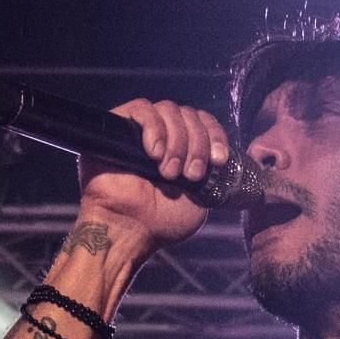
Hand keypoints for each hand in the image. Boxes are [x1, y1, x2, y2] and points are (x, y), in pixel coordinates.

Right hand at [77, 99, 232, 252]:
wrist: (130, 230)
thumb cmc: (162, 222)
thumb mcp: (201, 199)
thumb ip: (212, 174)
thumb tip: (220, 154)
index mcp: (184, 150)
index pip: (204, 122)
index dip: (215, 135)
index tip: (219, 160)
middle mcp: (165, 136)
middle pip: (189, 114)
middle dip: (196, 145)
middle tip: (190, 175)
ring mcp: (141, 129)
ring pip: (169, 109)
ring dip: (176, 141)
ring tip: (167, 172)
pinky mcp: (119, 126)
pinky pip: (142, 108)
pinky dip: (154, 128)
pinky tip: (154, 152)